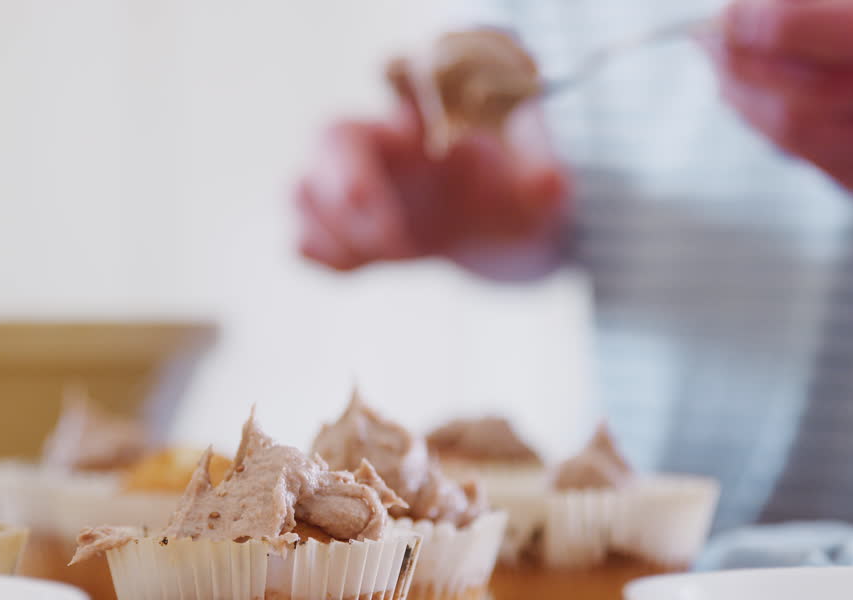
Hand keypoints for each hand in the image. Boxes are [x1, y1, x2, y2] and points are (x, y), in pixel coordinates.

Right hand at [295, 93, 569, 276]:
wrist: (494, 235)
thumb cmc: (515, 198)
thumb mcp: (540, 194)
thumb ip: (543, 186)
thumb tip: (550, 182)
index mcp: (424, 116)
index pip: (399, 78)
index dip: (398, 90)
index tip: (423, 124)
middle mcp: (379, 143)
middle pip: (330, 135)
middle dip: (348, 184)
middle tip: (396, 240)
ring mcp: (350, 187)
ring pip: (302, 189)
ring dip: (336, 229)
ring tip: (394, 257)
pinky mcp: (340, 231)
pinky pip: (302, 239)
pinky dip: (328, 258)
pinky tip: (368, 268)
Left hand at [709, 0, 852, 194]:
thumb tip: (734, 17)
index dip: (788, 27)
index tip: (731, 16)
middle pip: (822, 93)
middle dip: (747, 64)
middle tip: (707, 36)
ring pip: (801, 133)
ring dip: (744, 96)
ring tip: (720, 60)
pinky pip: (803, 156)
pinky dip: (762, 123)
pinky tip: (748, 92)